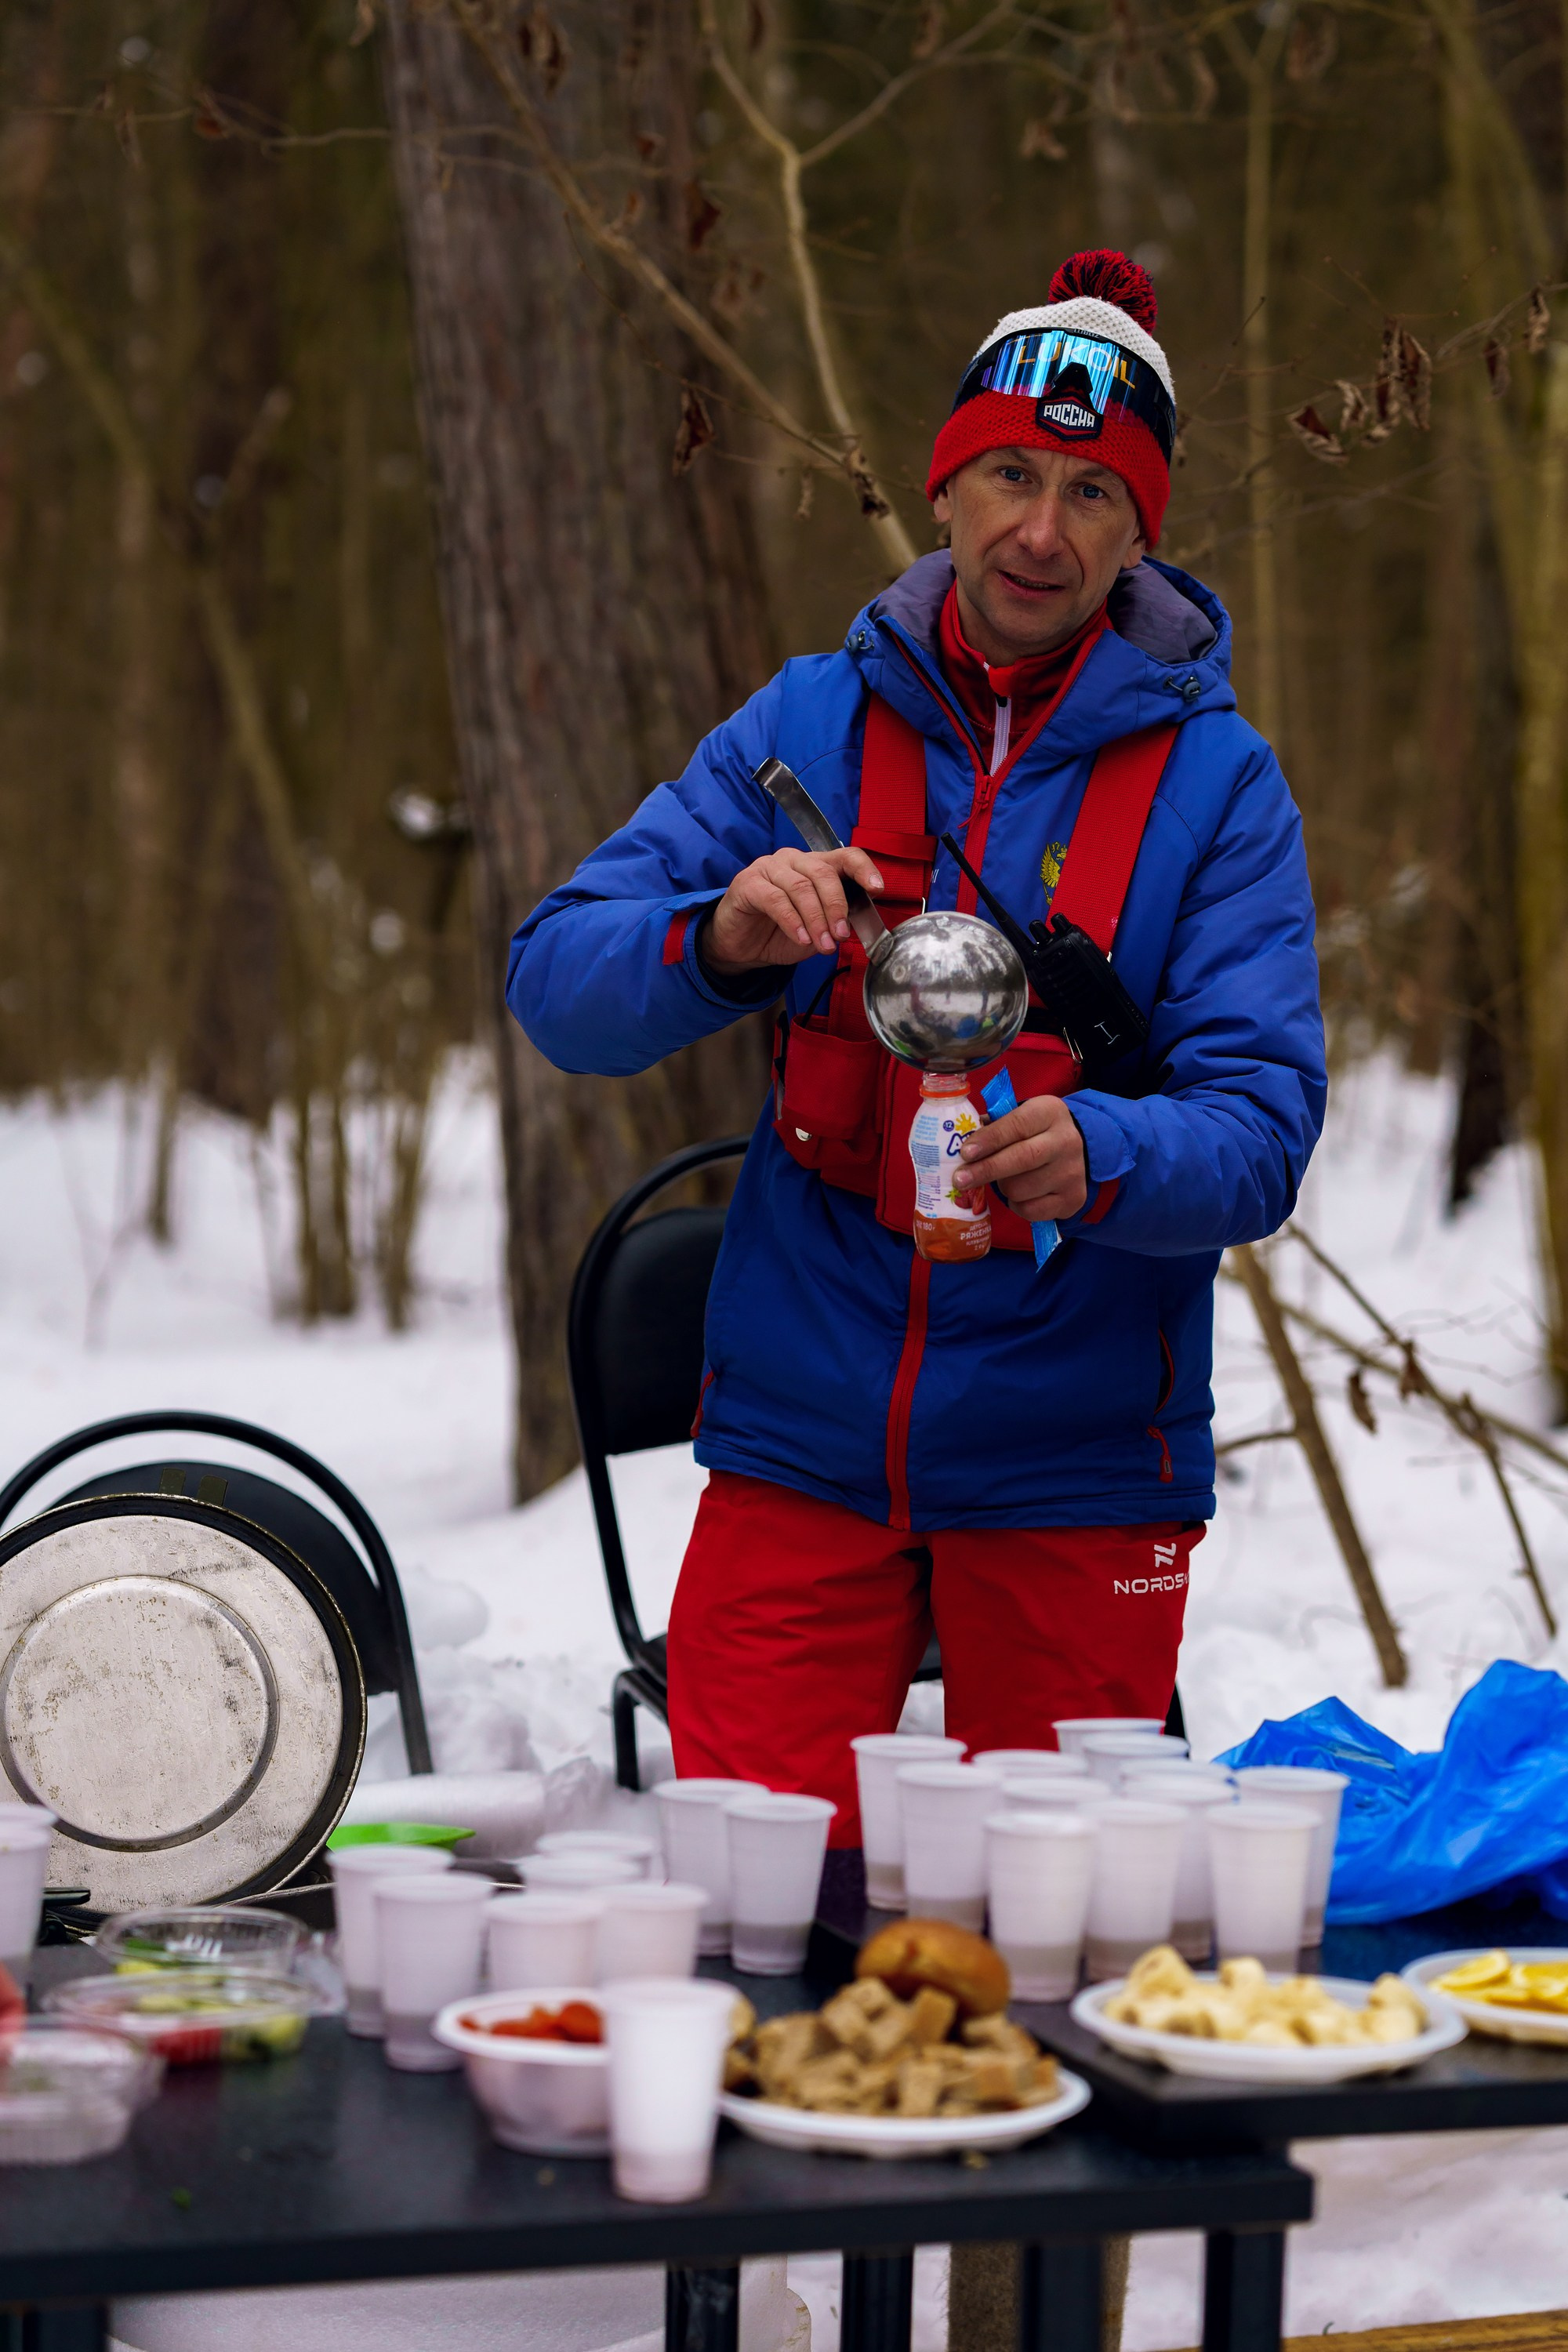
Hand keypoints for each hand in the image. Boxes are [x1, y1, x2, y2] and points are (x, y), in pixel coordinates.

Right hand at [702, 846, 883, 973]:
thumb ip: (835, 922)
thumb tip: (856, 923)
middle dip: (836, 906)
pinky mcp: (748, 882)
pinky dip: (792, 921)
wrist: (740, 947)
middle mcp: (793, 860)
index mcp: (814, 866)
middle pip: (823, 873)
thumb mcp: (817, 931)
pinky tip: (800, 938)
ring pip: (801, 887)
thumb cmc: (779, 934)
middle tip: (841, 935)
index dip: (863, 869)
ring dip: (816, 919)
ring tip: (823, 944)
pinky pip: (776, 899)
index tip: (877, 889)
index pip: (845, 856)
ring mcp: (768, 867)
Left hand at [956, 1095, 1087, 1220]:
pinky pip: (1030, 1210)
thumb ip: (995, 1127)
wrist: (1078, 1151)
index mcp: (1049, 1113)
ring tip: (1003, 1180)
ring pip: (1021, 1188)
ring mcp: (1072, 1172)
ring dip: (1002, 1187)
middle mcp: (1066, 1141)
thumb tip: (960, 1143)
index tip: (965, 1153)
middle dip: (986, 1170)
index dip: (989, 1140)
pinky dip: (1016, 1205)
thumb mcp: (1022, 1117)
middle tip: (960, 1178)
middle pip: (1021, 1158)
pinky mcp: (1072, 1198)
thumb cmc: (1036, 1133)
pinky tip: (1019, 1194)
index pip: (1016, 1126)